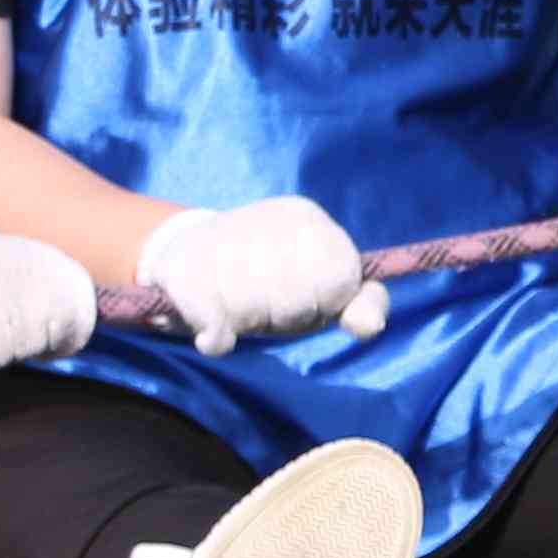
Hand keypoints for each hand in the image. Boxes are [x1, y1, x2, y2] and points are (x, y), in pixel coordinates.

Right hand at [139, 199, 391, 358]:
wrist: (186, 255)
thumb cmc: (268, 275)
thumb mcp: (324, 286)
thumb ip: (362, 301)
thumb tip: (371, 327)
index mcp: (307, 220)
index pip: (340, 275)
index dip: (326, 301)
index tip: (305, 295)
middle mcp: (268, 222)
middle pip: (300, 298)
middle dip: (290, 315)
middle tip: (268, 302)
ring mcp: (224, 245)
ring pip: (259, 311)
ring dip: (252, 321)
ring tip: (239, 302)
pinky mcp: (188, 275)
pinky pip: (218, 328)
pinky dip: (218, 338)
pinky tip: (217, 326)